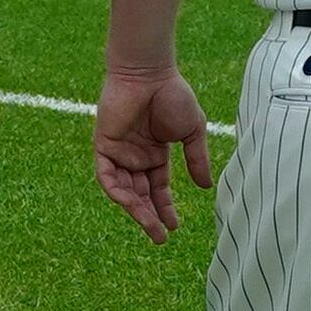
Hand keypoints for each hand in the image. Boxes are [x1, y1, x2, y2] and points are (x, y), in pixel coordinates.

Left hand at [94, 68, 215, 242]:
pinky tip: (131, 204)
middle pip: (141, 195)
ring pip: (124, 190)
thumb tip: (206, 187)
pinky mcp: (104, 146)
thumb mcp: (192, 131)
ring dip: (136, 210)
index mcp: (155, 154)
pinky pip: (107, 176)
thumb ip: (197, 159)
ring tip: (150, 226)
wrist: (150, 73)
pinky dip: (117, 191)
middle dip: (150, 216)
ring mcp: (119, 153)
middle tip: (160, 237)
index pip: (158, 189)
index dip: (165, 208)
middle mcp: (135, 157)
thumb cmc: (173, 95)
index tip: (174, 227)